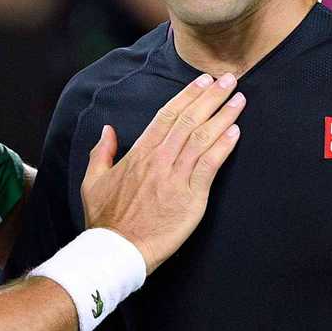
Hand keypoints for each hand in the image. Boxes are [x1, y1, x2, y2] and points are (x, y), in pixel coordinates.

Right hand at [80, 73, 244, 273]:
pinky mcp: (191, 197)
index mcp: (139, 153)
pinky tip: (235, 131)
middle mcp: (159, 160)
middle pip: (188, 120)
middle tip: (228, 79)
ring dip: (222, 116)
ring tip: (238, 99)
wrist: (117, 251)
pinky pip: (209, 166)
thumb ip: (102, 153)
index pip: (167, 115)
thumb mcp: (93, 182)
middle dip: (211, 97)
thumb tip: (107, 131)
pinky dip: (223, 147)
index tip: (202, 81)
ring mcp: (175, 177)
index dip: (187, 96)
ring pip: (202, 138)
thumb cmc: (106, 220)